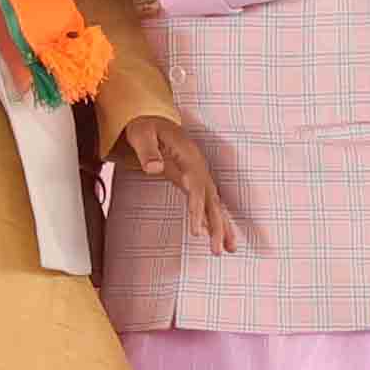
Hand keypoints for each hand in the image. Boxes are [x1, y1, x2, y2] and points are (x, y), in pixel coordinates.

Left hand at [117, 115, 240, 253]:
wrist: (152, 118)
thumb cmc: (146, 127)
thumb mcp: (141, 134)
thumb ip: (148, 152)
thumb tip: (154, 168)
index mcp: (190, 159)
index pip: (197, 190)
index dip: (197, 212)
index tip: (197, 232)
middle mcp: (200, 169)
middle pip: (212, 202)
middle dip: (217, 228)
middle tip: (218, 251)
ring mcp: (199, 175)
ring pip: (214, 205)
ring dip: (221, 228)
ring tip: (227, 251)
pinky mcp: (193, 180)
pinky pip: (206, 203)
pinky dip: (212, 220)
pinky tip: (214, 235)